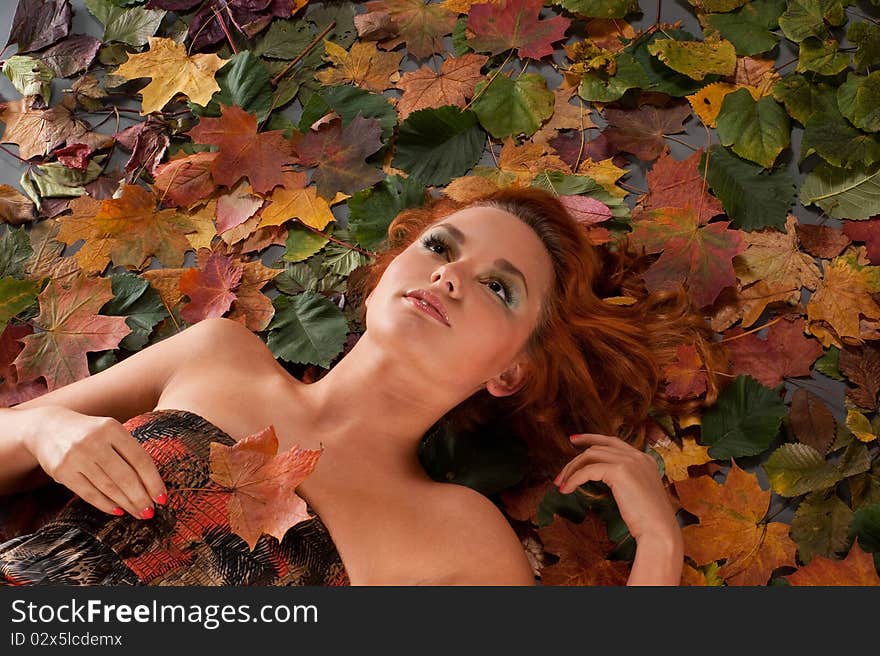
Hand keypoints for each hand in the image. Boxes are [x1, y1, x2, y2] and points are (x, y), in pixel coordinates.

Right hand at [22, 406, 166, 519]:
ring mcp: (76, 456)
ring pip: (108, 486)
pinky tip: (118, 511)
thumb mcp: (111, 432)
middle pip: (125, 476)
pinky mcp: (62, 471)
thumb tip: (153, 484)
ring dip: (126, 503)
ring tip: (139, 513)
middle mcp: (94, 441)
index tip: (162, 497)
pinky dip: (105, 504)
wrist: (48, 428)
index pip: (140, 459)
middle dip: (141, 497)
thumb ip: (129, 451)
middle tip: (150, 512)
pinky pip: (88, 493)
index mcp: (112, 428)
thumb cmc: (91, 433)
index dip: (153, 481)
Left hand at [553, 433, 679, 544]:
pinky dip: (574, 479)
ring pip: (590, 456)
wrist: (660, 532)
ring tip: (561, 484)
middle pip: (597, 448)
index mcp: (644, 459)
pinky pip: (588, 471)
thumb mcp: (637, 493)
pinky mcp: (620, 470)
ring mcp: (630, 461)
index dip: (591, 438)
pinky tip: (566, 490)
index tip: (574, 440)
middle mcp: (638, 456)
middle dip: (575, 461)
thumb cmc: (648, 521)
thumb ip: (624, 480)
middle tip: (560, 476)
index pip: (612, 441)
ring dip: (572, 470)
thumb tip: (600, 476)